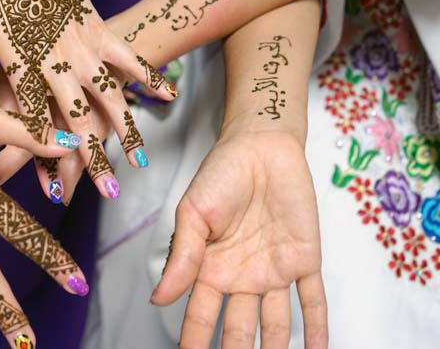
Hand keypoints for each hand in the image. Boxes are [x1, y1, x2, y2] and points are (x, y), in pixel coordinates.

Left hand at [0, 0, 175, 201]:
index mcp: (24, 64)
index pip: (36, 120)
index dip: (44, 158)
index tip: (53, 190)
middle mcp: (59, 60)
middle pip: (79, 118)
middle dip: (94, 159)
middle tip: (107, 192)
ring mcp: (86, 46)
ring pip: (111, 96)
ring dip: (127, 132)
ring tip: (139, 164)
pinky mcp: (103, 30)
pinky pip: (130, 58)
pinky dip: (150, 77)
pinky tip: (169, 98)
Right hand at [151, 129, 326, 348]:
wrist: (261, 147)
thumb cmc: (221, 175)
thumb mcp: (194, 214)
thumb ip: (182, 257)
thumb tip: (159, 300)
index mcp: (209, 268)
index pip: (200, 317)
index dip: (194, 343)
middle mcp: (241, 276)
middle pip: (238, 329)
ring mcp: (273, 270)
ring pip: (275, 323)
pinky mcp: (303, 259)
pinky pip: (313, 299)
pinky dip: (317, 327)